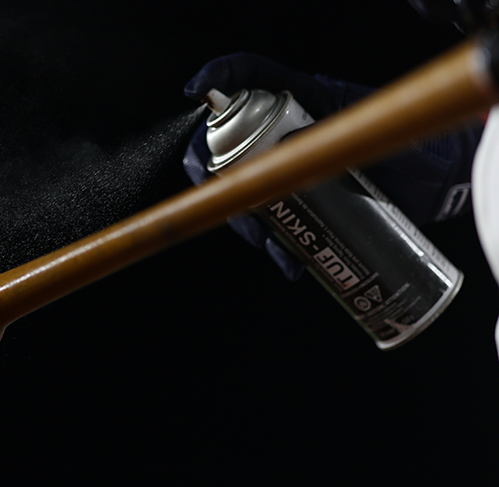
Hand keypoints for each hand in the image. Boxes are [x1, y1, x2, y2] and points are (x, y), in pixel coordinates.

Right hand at [183, 52, 482, 279]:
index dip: (219, 77)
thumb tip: (296, 142)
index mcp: (305, 101)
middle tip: (230, 199)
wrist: (438, 186)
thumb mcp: (378, 137)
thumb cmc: (417, 152)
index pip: (251, 75)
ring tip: (267, 245)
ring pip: (243, 190)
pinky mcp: (305, 203)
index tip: (195, 90)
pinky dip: (277, 248)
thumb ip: (341, 136)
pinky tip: (291, 263)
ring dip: (244, 221)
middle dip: (216, 174)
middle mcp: (288, 133)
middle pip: (228, 143)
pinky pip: (275, 224)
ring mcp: (292, 168)